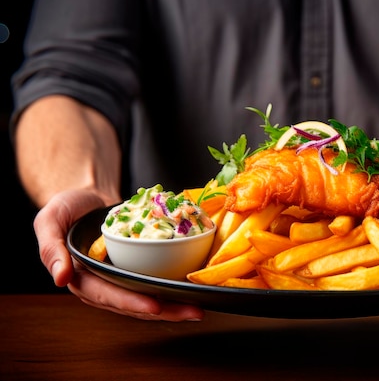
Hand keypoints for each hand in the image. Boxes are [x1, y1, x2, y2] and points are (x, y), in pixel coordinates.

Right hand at [33, 188, 205, 320]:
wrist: (88, 195)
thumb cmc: (67, 208)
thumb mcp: (50, 220)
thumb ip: (51, 247)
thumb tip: (60, 278)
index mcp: (83, 279)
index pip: (109, 296)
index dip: (132, 303)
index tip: (155, 307)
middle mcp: (105, 283)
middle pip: (136, 304)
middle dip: (165, 311)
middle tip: (193, 311)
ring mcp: (123, 277)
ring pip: (150, 297)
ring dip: (175, 305)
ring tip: (199, 308)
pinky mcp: (138, 268)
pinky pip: (157, 281)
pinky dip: (175, 287)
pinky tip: (195, 289)